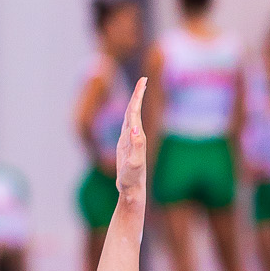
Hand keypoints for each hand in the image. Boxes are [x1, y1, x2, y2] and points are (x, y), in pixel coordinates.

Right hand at [114, 78, 146, 199]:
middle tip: (143, 79)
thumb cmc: (132, 178)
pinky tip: (130, 115)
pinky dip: (128, 116)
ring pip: (132, 117)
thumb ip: (136, 146)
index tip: (143, 81)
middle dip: (138, 94)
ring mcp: (131, 140)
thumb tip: (135, 128)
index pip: (136, 111)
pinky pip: (127, 125)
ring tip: (138, 91)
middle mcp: (136, 136)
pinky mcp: (126, 146)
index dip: (138, 96)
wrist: (133, 191)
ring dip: (134, 103)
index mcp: (137, 136)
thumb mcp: (134, 163)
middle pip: (135, 110)